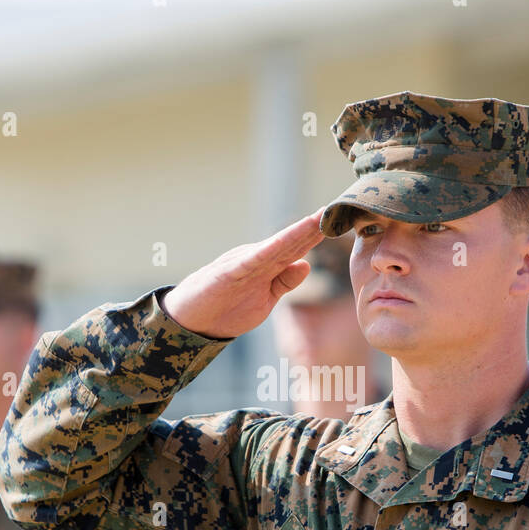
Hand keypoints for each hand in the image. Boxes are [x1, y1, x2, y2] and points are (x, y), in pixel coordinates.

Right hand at [161, 209, 325, 338]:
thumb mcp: (263, 299)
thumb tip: (306, 265)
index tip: (340, 220)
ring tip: (318, 218)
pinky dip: (268, 251)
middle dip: (314, 226)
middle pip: (291, 241)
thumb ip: (283, 282)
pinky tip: (284, 243)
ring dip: (298, 232)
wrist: (188, 322)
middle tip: (338, 208)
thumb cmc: (224, 310)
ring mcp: (242, 263)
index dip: (317, 235)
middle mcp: (256, 258)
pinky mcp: (227, 274)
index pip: (296, 248)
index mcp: (265, 264)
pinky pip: (251, 261)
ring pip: (275, 246)